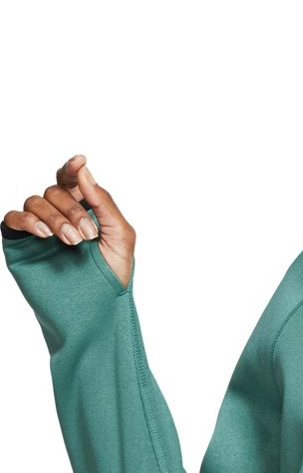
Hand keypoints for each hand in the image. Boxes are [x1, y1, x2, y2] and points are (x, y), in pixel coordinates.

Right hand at [3, 153, 133, 289]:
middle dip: (72, 209)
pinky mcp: (21, 243)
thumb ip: (104, 202)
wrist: (97, 310)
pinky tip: (44, 235)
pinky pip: (13, 219)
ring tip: (72, 242)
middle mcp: (58, 215)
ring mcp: (38, 228)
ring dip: (55, 218)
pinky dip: (27, 221)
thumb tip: (84, 170)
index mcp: (83, 209)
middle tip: (86, 235)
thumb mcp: (120, 237)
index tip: (80, 162)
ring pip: (35, 202)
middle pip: (55, 191)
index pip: (71, 180)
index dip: (72, 168)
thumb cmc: (111, 277)